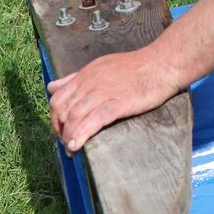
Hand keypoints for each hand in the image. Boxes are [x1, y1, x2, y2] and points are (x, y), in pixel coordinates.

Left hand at [46, 47, 182, 151]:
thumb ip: (74, 79)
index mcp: (85, 75)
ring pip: (75, 116)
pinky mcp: (119, 103)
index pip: (57, 98)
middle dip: (60, 130)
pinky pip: (94, 120)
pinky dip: (82, 135)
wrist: (161, 64)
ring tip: (71, 150)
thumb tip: (52, 87)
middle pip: (62, 110)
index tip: (60, 130)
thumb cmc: (134, 67)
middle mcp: (90, 83)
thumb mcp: (99, 67)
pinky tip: (77, 146)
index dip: (54, 118)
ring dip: (69, 136)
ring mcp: (103, 92)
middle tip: (66, 143)